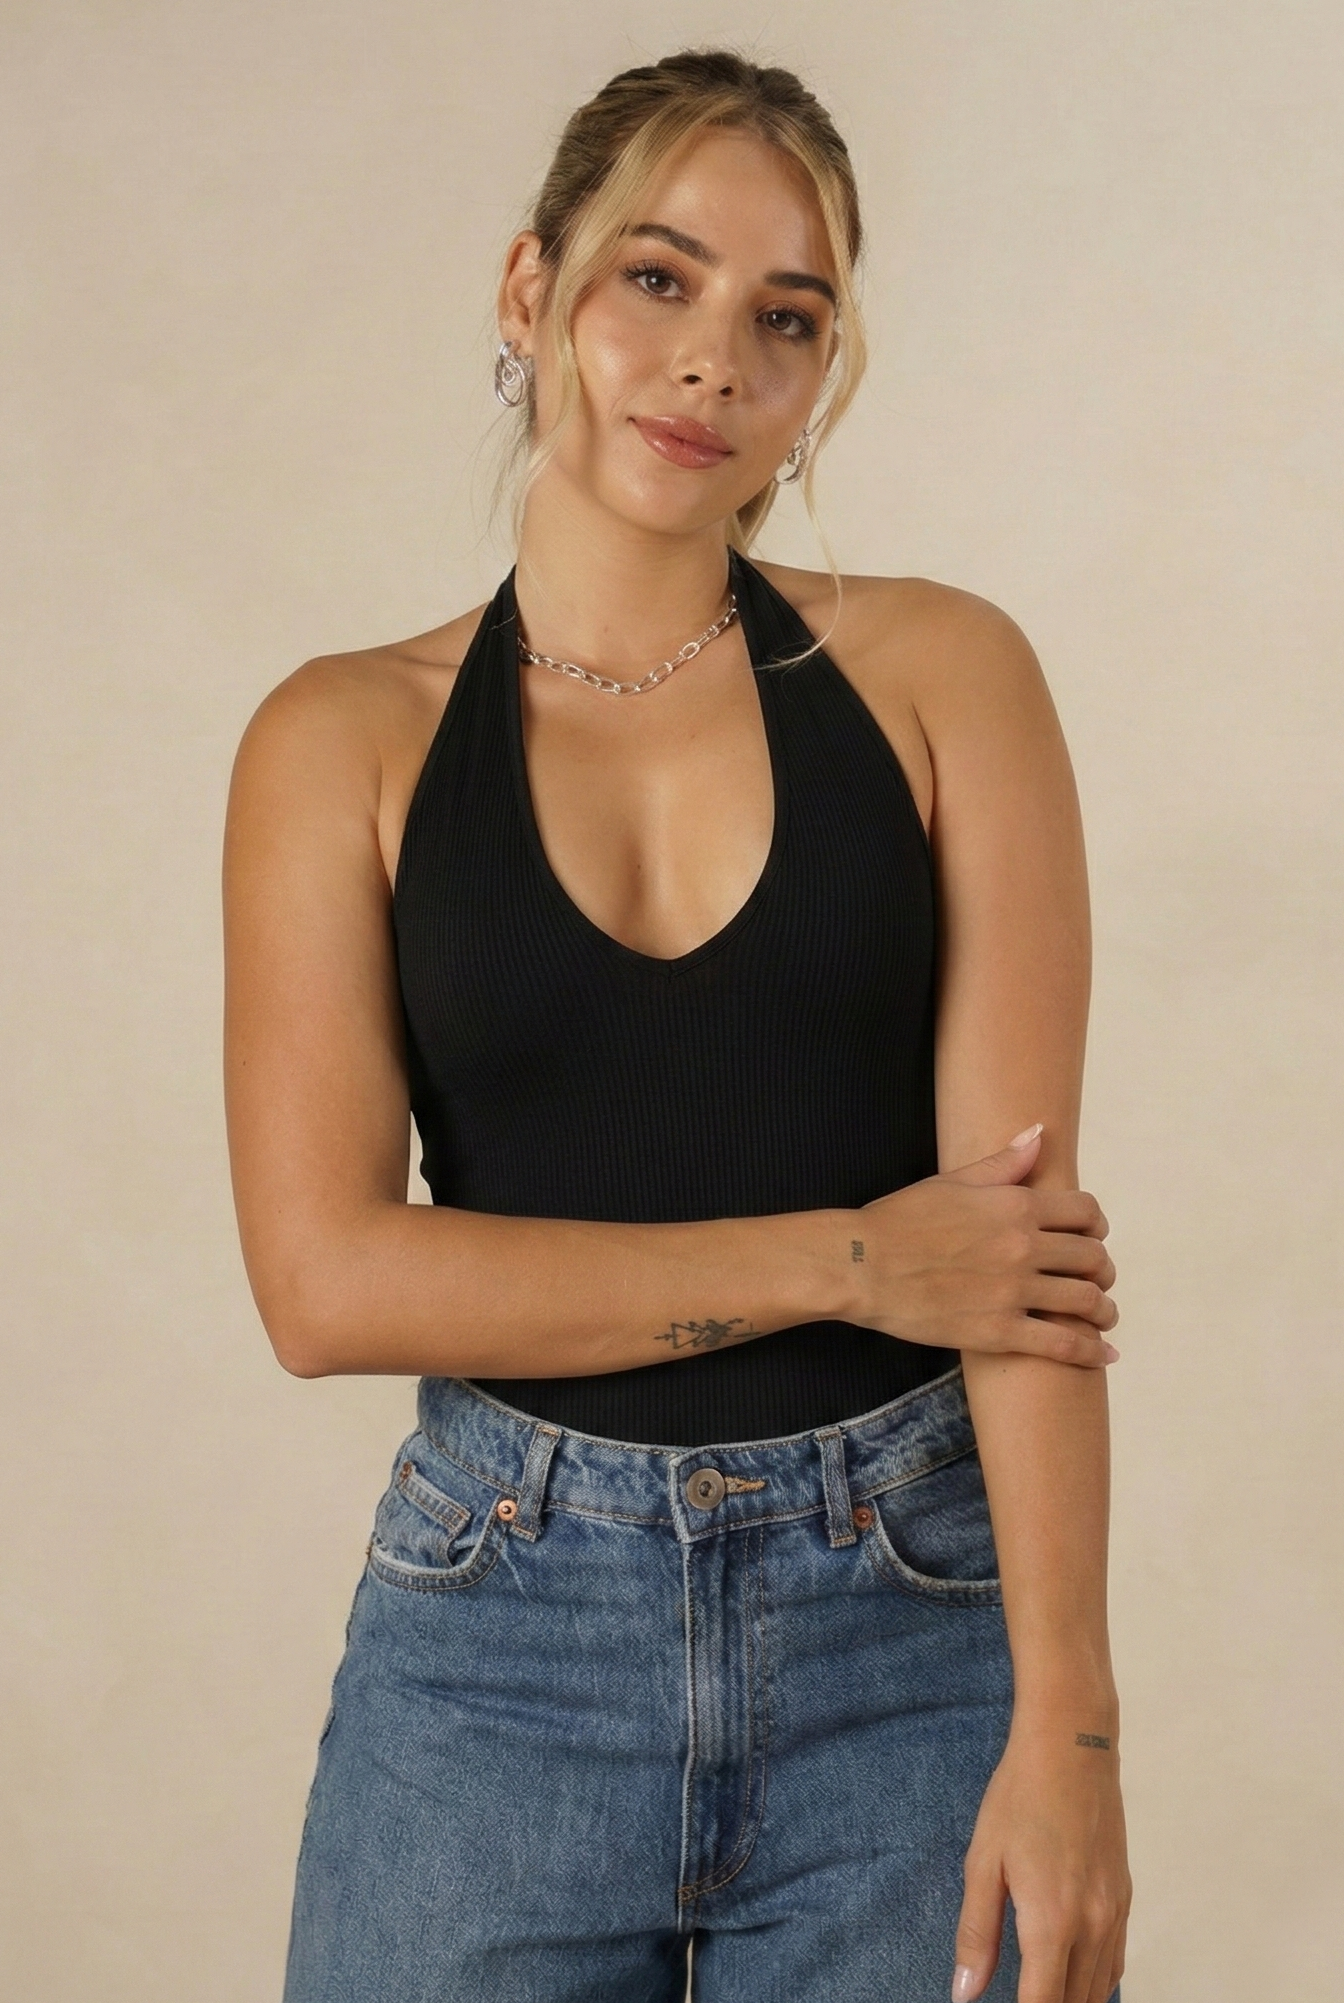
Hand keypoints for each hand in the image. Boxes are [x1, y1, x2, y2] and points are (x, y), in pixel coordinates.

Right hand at [849, 1126, 1119, 1366]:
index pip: (1084, 1212)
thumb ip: (1003, 1162)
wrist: (861, 1265)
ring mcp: (1014, 1291)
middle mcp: (1023, 1247)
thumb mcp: (953, 1182)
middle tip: (1098, 1279)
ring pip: (1086, 1302)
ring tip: (1103, 1315)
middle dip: (1102, 1269)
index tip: (1094, 1236)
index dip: (1097, 1225)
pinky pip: (1063, 1344)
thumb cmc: (900, 1219)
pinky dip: (1092, 1351)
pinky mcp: (999, 1331)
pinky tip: (1105, 1354)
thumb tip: (1039, 1133)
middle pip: (1092, 1258)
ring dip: (1104, 1309)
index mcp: (1015, 1206)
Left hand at [952, 1716, 1130, 2002]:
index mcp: (1052, 1921)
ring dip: (1071, 2000)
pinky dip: (1094, 1982)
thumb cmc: (1020, 1798)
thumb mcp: (983, 1861)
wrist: (1073, 1747)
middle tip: (1018, 1997)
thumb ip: (976, 1933)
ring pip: (1099, 1990)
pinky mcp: (1125, 1899)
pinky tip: (1070, 1974)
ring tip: (1038, 1990)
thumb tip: (964, 1993)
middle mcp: (1093, 1927)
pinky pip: (1115, 1963)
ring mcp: (1115, 1914)